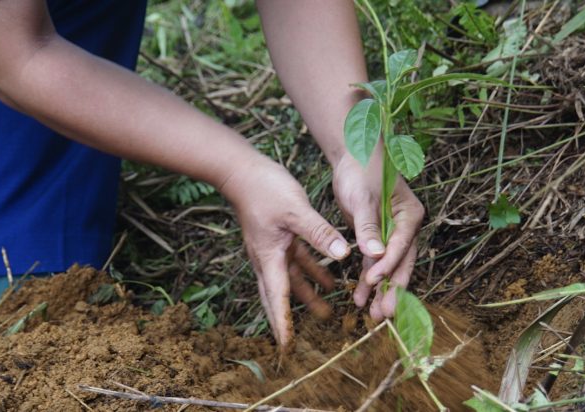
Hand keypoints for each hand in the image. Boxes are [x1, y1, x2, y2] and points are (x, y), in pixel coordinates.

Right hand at [220, 156, 349, 346]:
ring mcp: (272, 248)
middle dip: (290, 318)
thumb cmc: (264, 189)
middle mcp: (268, 258)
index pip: (278, 297)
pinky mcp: (278, 237)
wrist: (241, 170)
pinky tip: (329, 278)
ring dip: (307, 295)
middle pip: (280, 295)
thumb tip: (343, 256)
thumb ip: (320, 234)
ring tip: (327, 312)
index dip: (282, 323)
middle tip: (299, 342)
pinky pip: (297, 261)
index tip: (286, 347)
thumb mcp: (296, 211)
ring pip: (291, 280)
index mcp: (269, 257)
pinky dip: (312, 271)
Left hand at [332, 151, 424, 320]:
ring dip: (380, 290)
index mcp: (410, 215)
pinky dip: (369, 279)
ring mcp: (392, 233)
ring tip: (370, 314)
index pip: (401, 246)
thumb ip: (368, 227)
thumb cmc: (361, 171)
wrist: (352, 155)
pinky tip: (360, 298)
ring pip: (389, 267)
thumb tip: (374, 255)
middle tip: (384, 315)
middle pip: (401, 263)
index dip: (388, 266)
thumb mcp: (362, 198)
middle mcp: (406, 227)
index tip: (373, 282)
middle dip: (393, 290)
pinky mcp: (377, 236)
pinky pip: (375, 263)